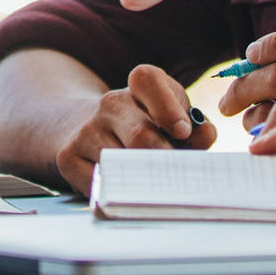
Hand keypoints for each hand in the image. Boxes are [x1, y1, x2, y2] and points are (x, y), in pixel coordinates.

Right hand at [53, 64, 214, 194]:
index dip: (168, 107)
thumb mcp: (171, 119)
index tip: (183, 131)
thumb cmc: (144, 127)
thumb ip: (195, 128)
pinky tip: (126, 189)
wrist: (85, 129)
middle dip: (163, 160)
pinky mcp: (68, 157)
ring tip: (153, 184)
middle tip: (175, 174)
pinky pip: (101, 185)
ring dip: (143, 181)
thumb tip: (206, 134)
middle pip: (141, 135)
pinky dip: (118, 193)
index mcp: (139, 86)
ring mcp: (86, 130)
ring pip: (121, 165)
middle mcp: (110, 103)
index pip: (148, 81)